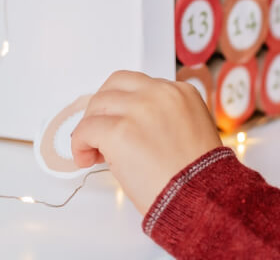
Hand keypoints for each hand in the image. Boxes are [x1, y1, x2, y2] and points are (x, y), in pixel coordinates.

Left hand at [71, 71, 222, 214]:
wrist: (199, 194)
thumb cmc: (197, 174)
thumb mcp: (192, 129)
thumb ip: (166, 117)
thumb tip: (132, 126)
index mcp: (181, 92)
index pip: (140, 85)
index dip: (125, 106)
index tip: (120, 123)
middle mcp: (161, 93)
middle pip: (115, 85)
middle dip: (103, 108)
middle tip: (100, 134)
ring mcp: (139, 109)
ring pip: (97, 104)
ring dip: (90, 126)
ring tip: (93, 150)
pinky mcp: (119, 131)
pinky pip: (85, 129)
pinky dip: (79, 144)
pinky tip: (87, 159)